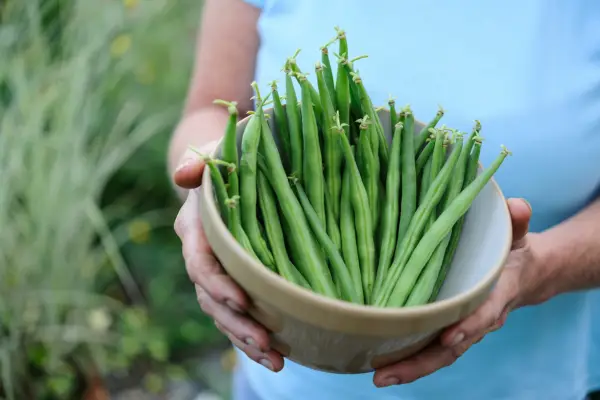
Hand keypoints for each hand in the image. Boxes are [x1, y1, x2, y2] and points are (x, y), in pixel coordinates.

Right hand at [173, 144, 283, 372]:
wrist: (225, 178)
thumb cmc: (225, 163)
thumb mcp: (215, 156)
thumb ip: (199, 162)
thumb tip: (184, 174)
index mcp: (195, 229)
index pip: (199, 262)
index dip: (217, 284)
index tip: (242, 300)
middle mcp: (201, 257)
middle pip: (211, 299)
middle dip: (236, 323)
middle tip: (266, 342)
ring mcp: (216, 275)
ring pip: (223, 315)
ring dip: (245, 339)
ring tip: (275, 360)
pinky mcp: (232, 284)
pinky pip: (236, 316)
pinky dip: (251, 338)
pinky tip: (274, 355)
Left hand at [374, 198, 539, 386]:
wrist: (524, 275)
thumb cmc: (514, 253)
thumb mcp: (518, 234)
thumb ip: (518, 221)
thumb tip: (517, 206)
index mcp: (497, 294)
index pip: (484, 313)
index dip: (469, 325)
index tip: (448, 336)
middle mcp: (479, 319)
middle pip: (452, 347)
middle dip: (420, 363)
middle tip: (386, 375)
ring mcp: (464, 327)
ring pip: (438, 354)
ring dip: (409, 368)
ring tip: (379, 377)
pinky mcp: (449, 327)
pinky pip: (431, 348)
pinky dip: (409, 358)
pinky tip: (381, 365)